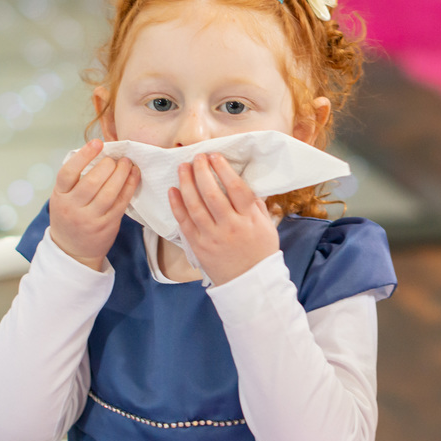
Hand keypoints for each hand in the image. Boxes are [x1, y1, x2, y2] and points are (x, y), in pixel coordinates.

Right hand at [48, 138, 139, 270]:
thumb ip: (75, 180)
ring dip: (121, 174)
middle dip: (108, 165)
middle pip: (92, 182)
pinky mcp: (107, 225)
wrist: (72, 251)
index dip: (83, 155)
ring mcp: (90, 218)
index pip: (68, 173)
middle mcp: (73, 208)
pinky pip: (121, 202)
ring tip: (127, 163)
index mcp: (59, 196)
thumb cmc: (69, 216)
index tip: (97, 143)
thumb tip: (98, 153)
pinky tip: (134, 175)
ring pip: (109, 192)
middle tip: (116, 158)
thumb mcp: (63, 198)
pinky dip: (129, 186)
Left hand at [169, 152, 279, 285]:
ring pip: (195, 205)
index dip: (224, 169)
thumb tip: (242, 183)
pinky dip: (177, 204)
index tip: (215, 156)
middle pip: (212, 193)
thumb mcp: (267, 227)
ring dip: (187, 183)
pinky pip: (184, 222)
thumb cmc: (260, 253)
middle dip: (202, 171)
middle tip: (197, 157)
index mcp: (249, 220)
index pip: (236, 188)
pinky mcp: (198, 246)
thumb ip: (255, 205)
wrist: (250, 284)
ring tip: (183, 167)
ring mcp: (212, 237)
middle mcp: (230, 227)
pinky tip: (173, 190)